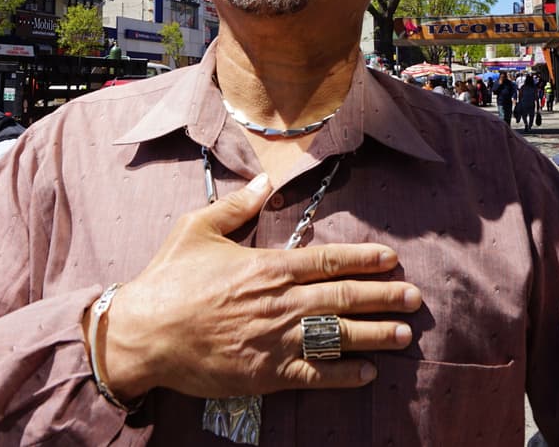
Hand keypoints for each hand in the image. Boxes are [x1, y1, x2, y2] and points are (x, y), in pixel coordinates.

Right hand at [95, 173, 421, 400]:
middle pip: (343, 296)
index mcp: (267, 266)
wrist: (144, 333)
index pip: (327, 260)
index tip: (391, 260)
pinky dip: (345, 375)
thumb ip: (236, 206)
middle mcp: (280, 301)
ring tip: (404, 334)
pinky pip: (317, 375)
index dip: (363, 260)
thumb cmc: (168, 280)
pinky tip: (367, 373)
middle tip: (414, 297)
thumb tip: (265, 184)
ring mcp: (277, 340)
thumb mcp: (197, 229)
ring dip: (375, 334)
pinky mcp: (267, 374)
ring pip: (338, 335)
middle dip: (384, 296)